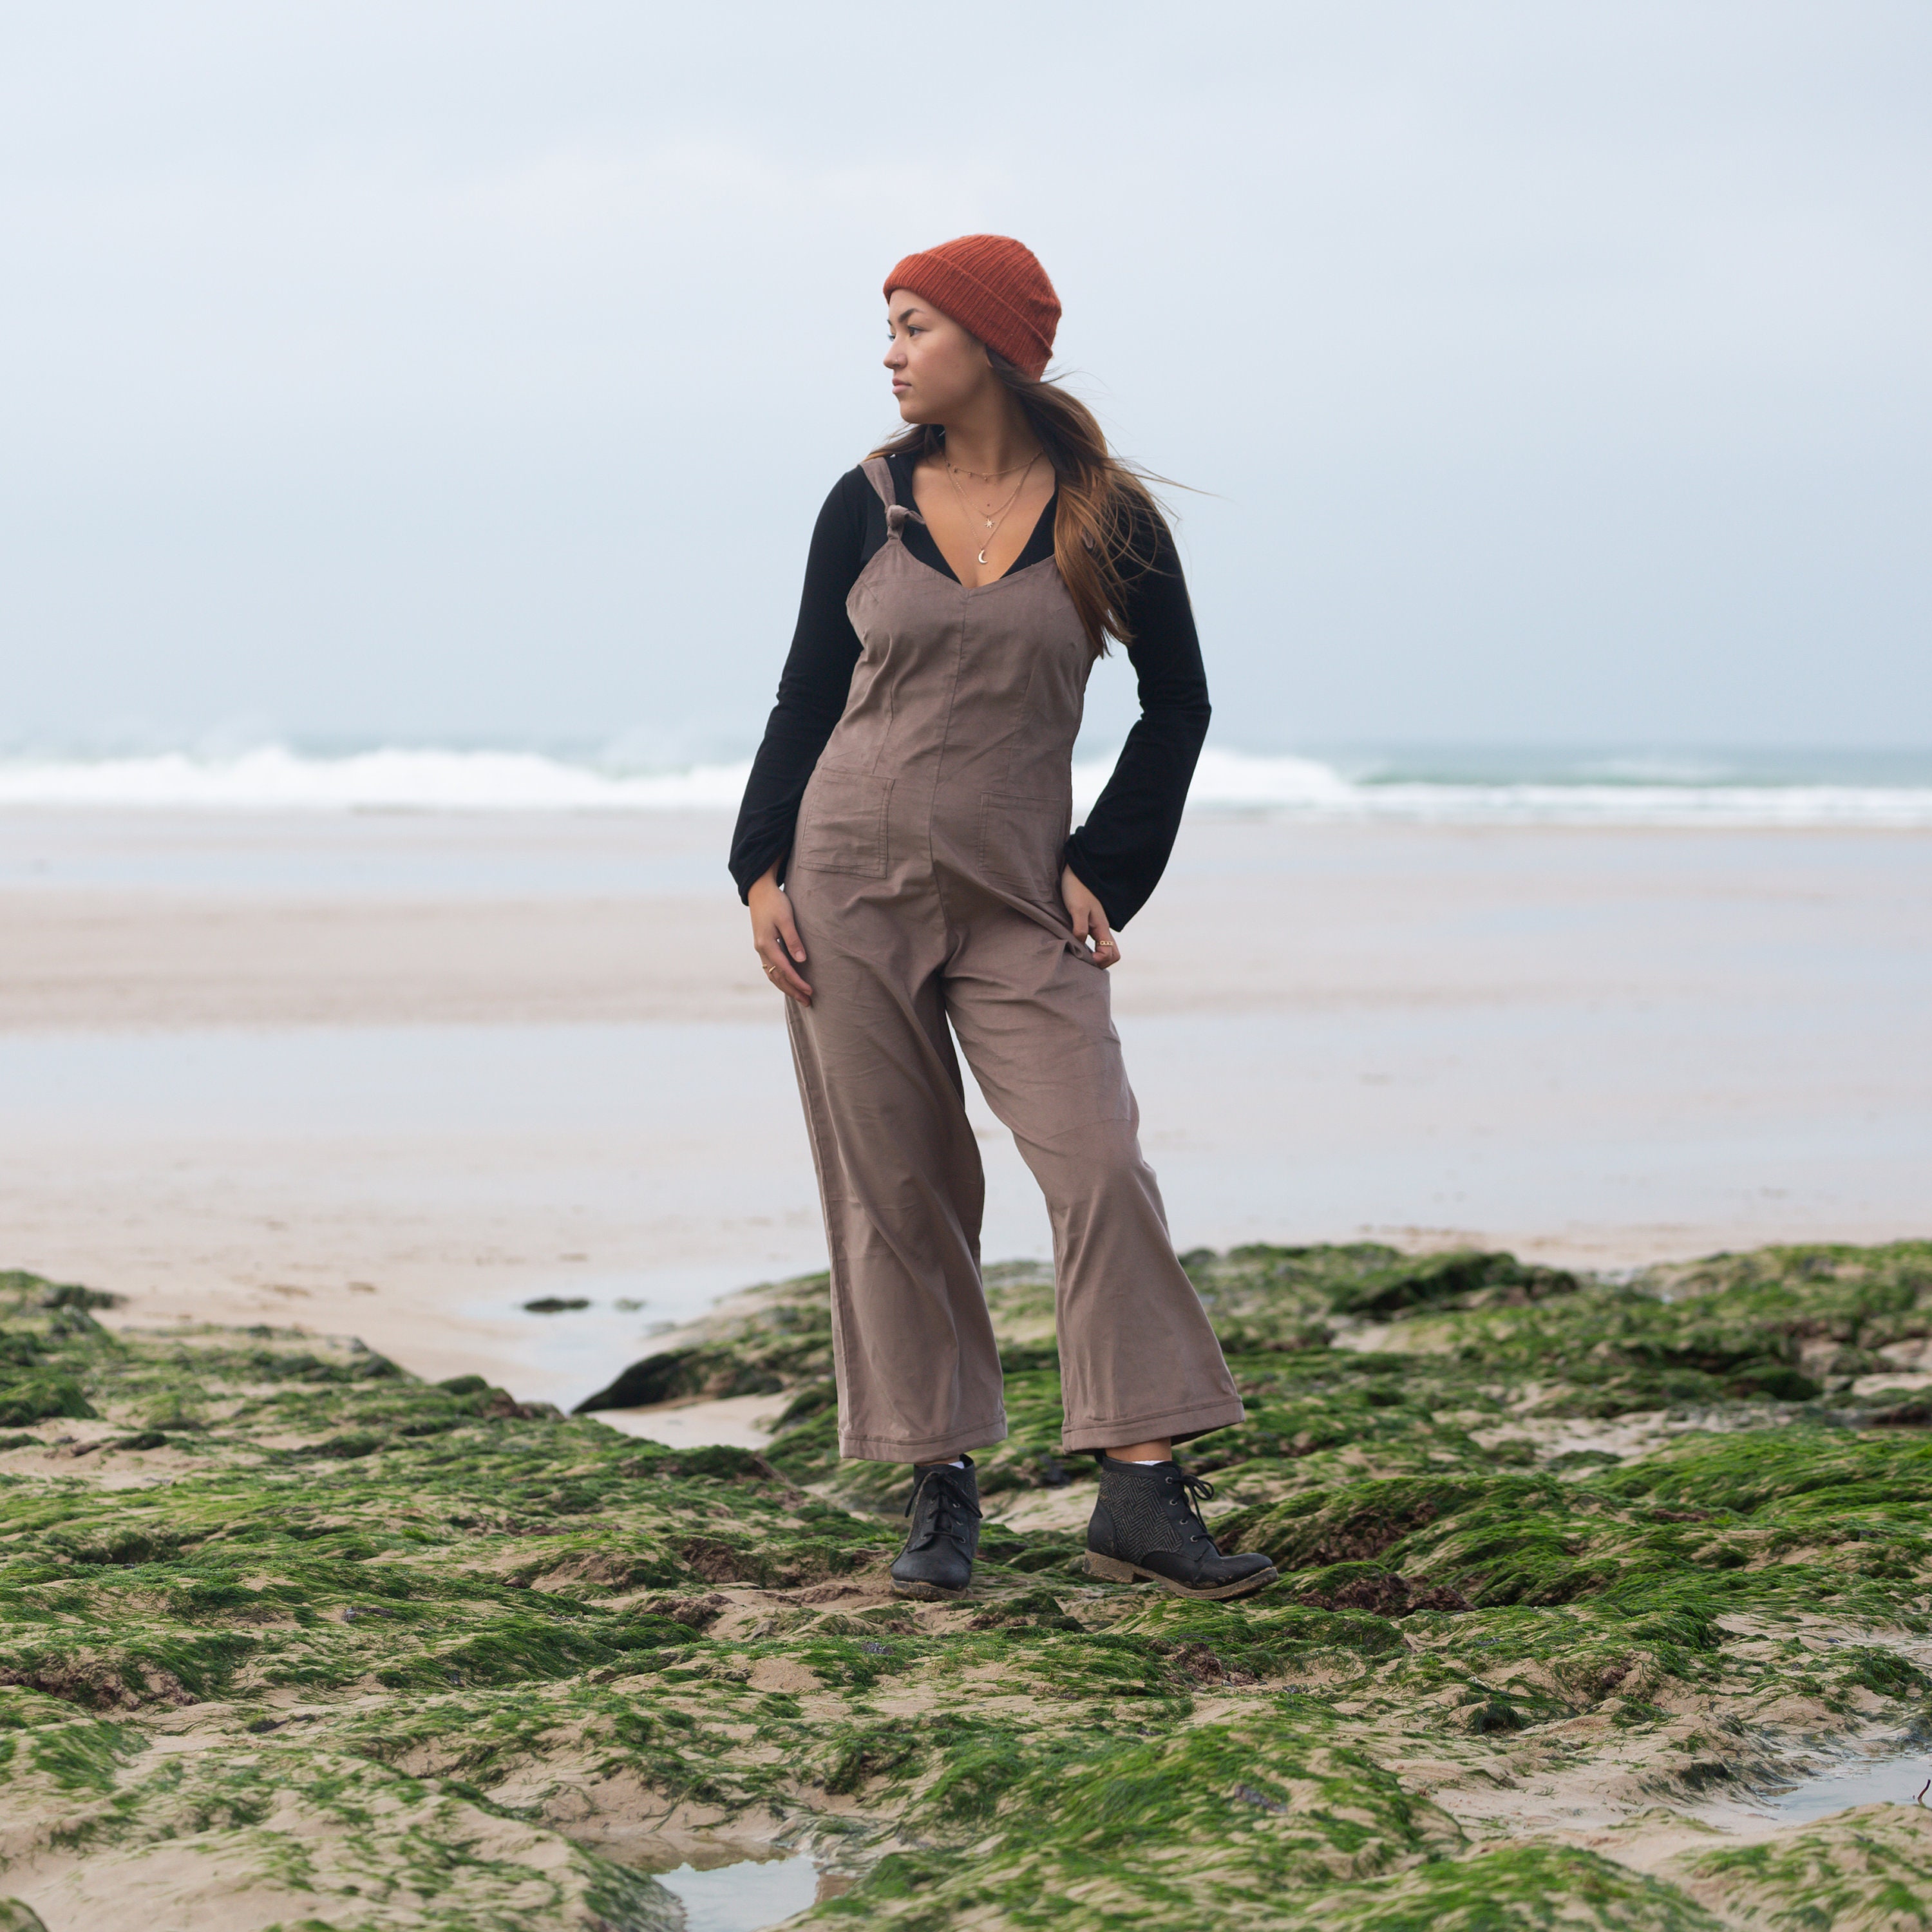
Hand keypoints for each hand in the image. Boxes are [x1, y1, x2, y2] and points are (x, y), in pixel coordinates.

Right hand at [749, 865, 811, 1004]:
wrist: (759, 891)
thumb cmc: (775, 902)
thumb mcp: (786, 918)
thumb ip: (793, 939)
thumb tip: (801, 960)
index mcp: (766, 944)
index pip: (784, 969)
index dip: (797, 982)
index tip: (810, 991)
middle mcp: (761, 949)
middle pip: (777, 977)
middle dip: (792, 991)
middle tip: (808, 1003)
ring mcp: (760, 949)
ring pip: (772, 975)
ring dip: (786, 987)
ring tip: (800, 998)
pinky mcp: (762, 946)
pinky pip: (770, 969)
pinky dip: (779, 979)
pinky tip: (788, 983)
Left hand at [1060, 866, 1119, 967]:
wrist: (1076, 872)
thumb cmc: (1076, 889)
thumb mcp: (1077, 909)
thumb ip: (1080, 928)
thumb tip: (1081, 946)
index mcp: (1102, 927)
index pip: (1111, 953)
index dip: (1100, 961)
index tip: (1085, 958)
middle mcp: (1102, 929)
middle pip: (1112, 954)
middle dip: (1102, 963)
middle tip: (1084, 963)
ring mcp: (1097, 926)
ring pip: (1105, 948)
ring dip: (1096, 957)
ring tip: (1080, 958)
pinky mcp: (1089, 923)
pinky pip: (1096, 942)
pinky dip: (1090, 949)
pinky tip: (1077, 947)